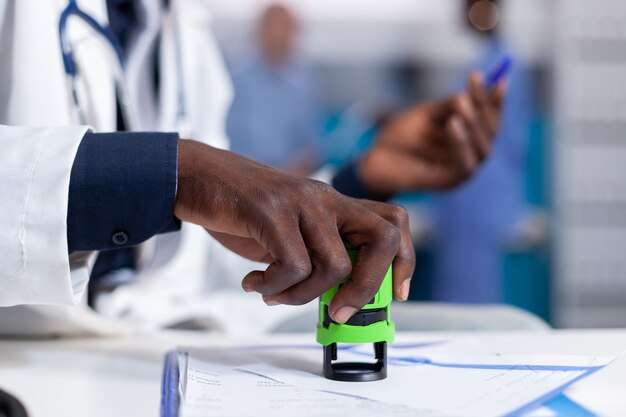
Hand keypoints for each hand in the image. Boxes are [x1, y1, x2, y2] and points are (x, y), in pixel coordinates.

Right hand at [174, 140, 415, 322]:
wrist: (196, 177)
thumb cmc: (243, 212)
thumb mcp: (288, 233)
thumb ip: (314, 257)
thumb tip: (338, 302)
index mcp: (335, 202)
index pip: (393, 221)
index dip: (404, 261)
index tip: (395, 295)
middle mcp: (326, 197)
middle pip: (382, 239)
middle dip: (367, 287)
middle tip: (337, 311)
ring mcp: (300, 202)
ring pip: (334, 265)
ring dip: (302, 295)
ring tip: (273, 294)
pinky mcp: (271, 210)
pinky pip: (293, 266)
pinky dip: (273, 287)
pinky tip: (253, 282)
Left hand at [359, 72, 506, 194]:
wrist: (376, 158)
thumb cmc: (401, 135)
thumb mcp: (427, 113)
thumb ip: (448, 106)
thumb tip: (468, 96)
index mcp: (468, 134)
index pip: (490, 117)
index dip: (497, 99)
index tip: (499, 77)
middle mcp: (470, 152)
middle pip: (492, 132)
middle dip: (485, 108)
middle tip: (470, 90)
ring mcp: (462, 169)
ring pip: (483, 149)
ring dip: (475, 124)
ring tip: (461, 103)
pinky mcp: (449, 182)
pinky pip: (465, 165)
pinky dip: (462, 144)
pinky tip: (453, 124)